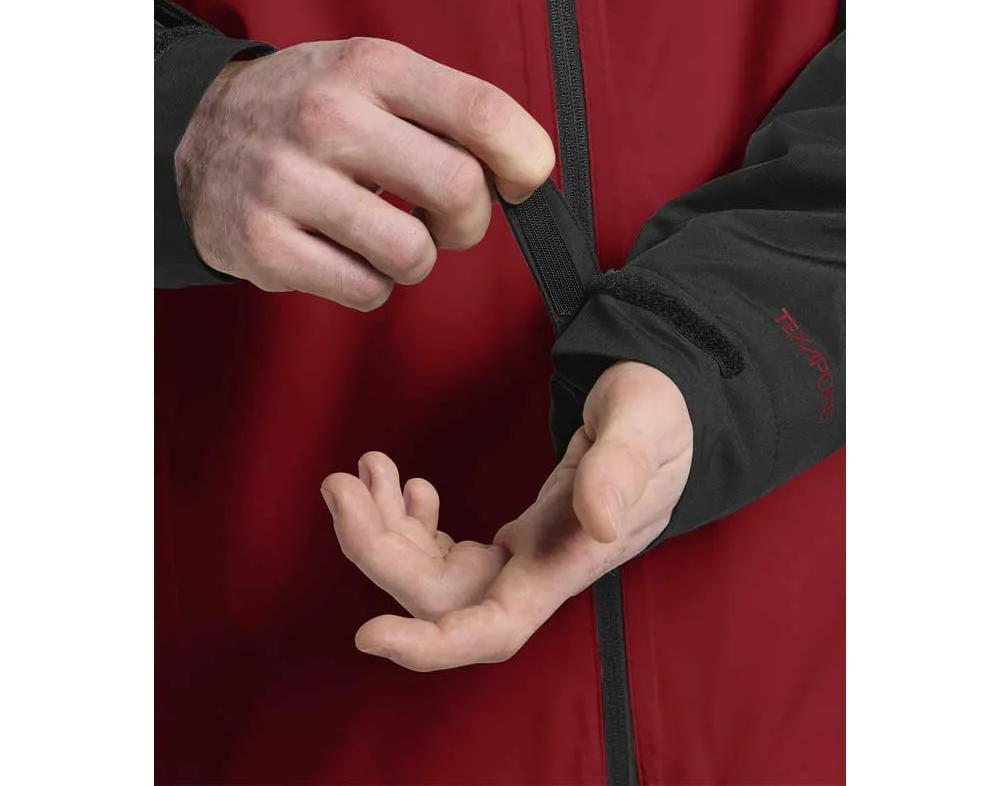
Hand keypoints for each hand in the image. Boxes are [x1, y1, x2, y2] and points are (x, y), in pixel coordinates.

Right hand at [175, 39, 554, 307]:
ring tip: (386, 233)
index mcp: (371, 68)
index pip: (481, 110)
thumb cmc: (310, 111)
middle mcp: (327, 117)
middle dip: (469, 220)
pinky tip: (345, 252)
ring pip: (414, 253)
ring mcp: (289, 182)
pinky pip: (367, 291)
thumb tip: (524, 169)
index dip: (525, 158)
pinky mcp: (265, 244)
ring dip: (417, 258)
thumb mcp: (372, 76)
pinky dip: (372, 283)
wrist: (197, 134)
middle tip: (446, 218)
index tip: (522, 180)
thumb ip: (446, 111)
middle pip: (459, 189)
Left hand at [320, 361, 692, 670]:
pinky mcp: (514, 538)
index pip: (496, 628)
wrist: (661, 412)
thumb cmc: (659, 415)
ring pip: (432, 573)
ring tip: (361, 471)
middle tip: (339, 483)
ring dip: (383, 530)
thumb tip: (599, 524)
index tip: (369, 634)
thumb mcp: (645, 424)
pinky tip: (406, 485)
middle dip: (377, 549)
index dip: (432, 645)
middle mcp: (538, 572)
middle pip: (439, 596)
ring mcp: (522, 558)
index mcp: (569, 558)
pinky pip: (444, 552)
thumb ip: (622, 468)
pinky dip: (409, 521)